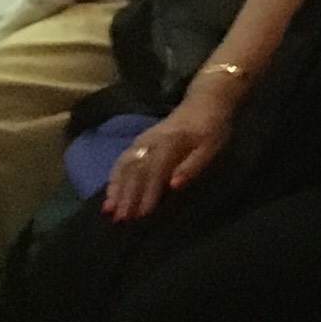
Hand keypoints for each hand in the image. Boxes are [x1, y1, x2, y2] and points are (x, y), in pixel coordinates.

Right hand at [99, 91, 234, 219]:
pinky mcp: (138, 142)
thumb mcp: (211, 146)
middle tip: (120, 219)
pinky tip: (109, 193)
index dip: (147, 193)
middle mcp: (150, 141)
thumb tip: (174, 185)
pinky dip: (113, 177)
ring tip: (109, 210)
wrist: (203, 102)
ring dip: (115, 188)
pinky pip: (121, 160)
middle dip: (126, 196)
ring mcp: (142, 140)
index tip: (141, 214)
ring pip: (124, 165)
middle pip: (135, 170)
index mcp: (169, 142)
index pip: (154, 171)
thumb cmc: (211, 128)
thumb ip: (193, 165)